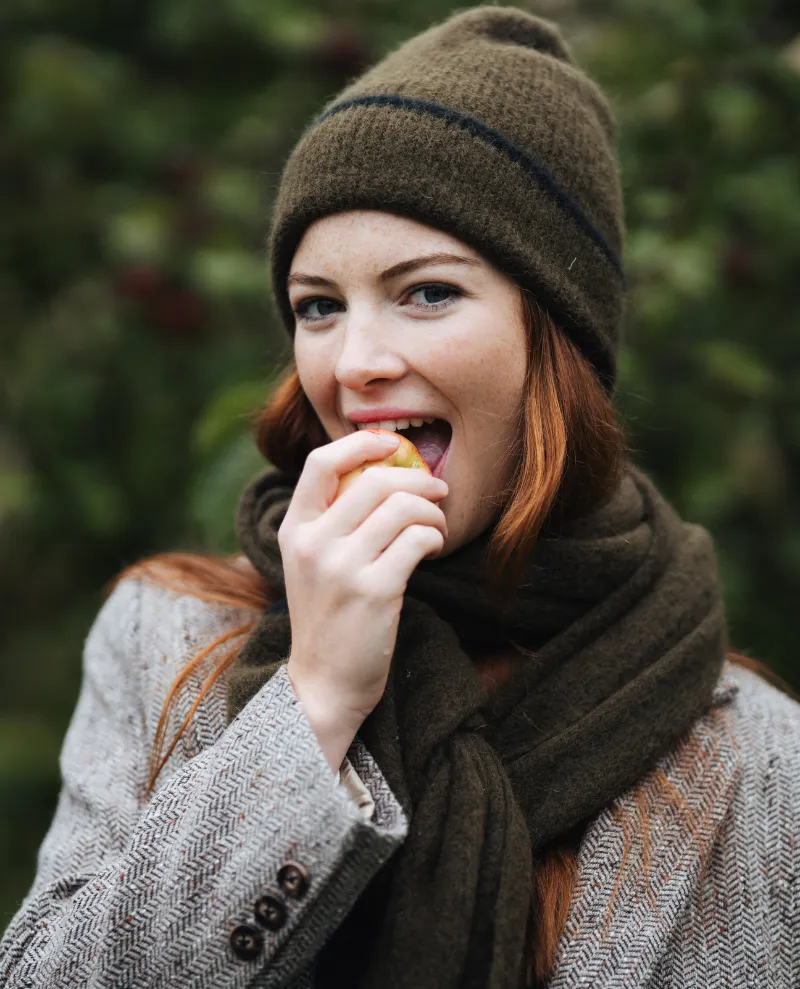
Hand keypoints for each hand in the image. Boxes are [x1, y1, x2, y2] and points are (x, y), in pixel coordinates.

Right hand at [279, 430, 448, 770]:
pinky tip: (432, 548)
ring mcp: (342, 568)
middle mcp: (313, 544)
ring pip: (402, 508)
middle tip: (438, 490)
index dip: (361, 444)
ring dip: (432, 512)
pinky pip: (417, 541)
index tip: (391, 446)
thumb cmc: (326, 619)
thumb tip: (382, 473)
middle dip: (417, 480)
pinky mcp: (374, 591)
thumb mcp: (311, 564)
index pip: (321, 463)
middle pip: (375, 481)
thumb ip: (331, 521)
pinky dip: (434, 537)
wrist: (323, 685)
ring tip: (437, 527)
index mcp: (294, 530)